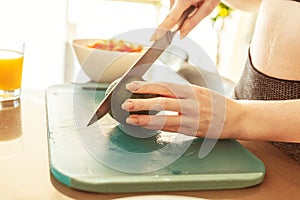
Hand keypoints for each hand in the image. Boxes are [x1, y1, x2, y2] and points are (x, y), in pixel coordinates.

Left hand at [121, 81, 239, 138]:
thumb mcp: (198, 91)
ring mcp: (192, 117)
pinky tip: (146, 126)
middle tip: (126, 103)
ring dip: (145, 119)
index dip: (146, 86)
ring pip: (164, 118)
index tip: (131, 86)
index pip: (164, 86)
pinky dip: (157, 127)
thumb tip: (156, 91)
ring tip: (131, 119)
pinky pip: (172, 128)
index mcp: (191, 90)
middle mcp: (191, 102)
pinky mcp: (193, 130)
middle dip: (141, 102)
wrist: (236, 118)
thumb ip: (179, 92)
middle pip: (161, 101)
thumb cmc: (215, 103)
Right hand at [151, 0, 219, 39]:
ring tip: (195, 4)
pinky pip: (174, 7)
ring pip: (173, 12)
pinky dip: (181, 9)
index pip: (171, 18)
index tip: (154, 37)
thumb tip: (181, 35)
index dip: (163, 29)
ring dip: (182, 14)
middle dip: (181, 21)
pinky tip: (191, 3)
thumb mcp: (208, 7)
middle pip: (172, 17)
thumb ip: (193, 22)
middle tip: (195, 9)